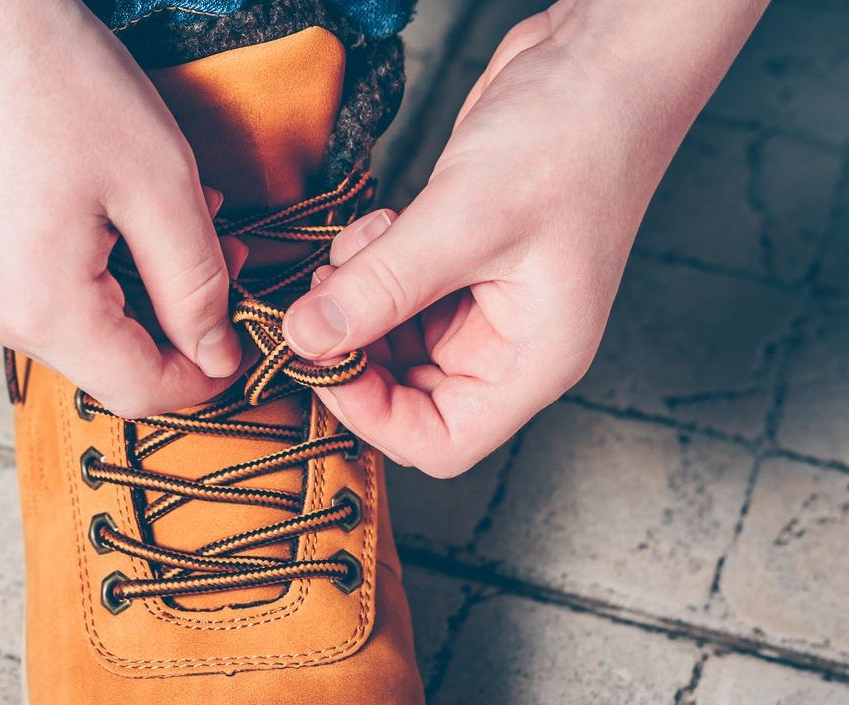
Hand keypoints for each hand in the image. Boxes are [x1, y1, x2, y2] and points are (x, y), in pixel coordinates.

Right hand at [0, 0, 241, 417]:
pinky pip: (32, 287)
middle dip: (173, 320)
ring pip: (71, 321)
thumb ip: (197, 286)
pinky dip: (87, 265)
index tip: (241, 349)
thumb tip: (215, 357)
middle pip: (102, 358)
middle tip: (226, 252)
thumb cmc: (58, 79)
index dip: (201, 381)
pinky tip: (114, 207)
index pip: (136, 390)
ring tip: (174, 214)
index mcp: (36, 307)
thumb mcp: (160, 185)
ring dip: (135, 284)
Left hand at [283, 2, 765, 476]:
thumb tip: (304, 338)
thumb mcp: (463, 221)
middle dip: (355, 350)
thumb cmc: (570, 142)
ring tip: (363, 243)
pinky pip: (395, 294)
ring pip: (392, 341)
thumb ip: (380, 288)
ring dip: (357, 301)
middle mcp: (508, 345)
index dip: (372, 416)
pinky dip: (369, 270)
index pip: (442, 441)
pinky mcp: (459, 262)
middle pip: (407, 394)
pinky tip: (379, 226)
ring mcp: (483, 304)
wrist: (599, 63)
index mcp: (532, 361)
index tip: (322, 360)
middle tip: (325, 294)